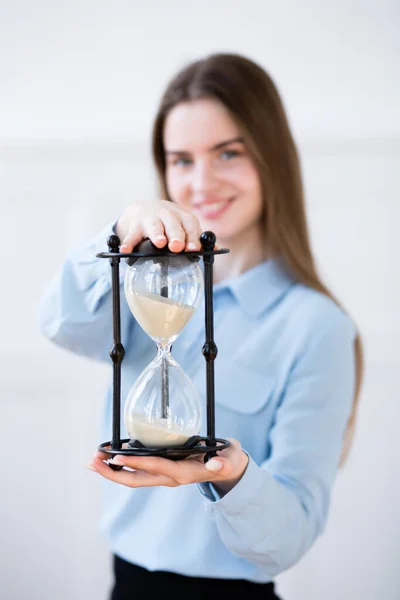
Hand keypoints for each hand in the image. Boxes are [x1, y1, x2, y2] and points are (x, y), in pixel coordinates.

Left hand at [87, 438, 248, 494]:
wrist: (228, 470)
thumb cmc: (228, 460)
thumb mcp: (230, 459)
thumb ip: (224, 462)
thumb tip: (217, 465)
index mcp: (185, 473)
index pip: (157, 468)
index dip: (136, 463)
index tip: (117, 457)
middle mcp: (171, 478)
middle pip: (136, 479)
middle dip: (113, 472)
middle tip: (92, 461)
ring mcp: (164, 477)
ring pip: (133, 478)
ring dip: (112, 471)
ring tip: (93, 460)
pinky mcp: (162, 472)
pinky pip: (137, 473)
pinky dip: (121, 466)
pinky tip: (109, 457)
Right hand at [115, 200, 203, 253]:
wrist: (145, 209)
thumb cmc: (170, 222)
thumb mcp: (184, 226)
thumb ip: (196, 237)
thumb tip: (216, 248)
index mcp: (182, 216)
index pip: (190, 225)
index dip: (193, 236)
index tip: (194, 248)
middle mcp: (167, 214)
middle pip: (173, 224)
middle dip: (176, 235)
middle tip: (177, 247)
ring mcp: (151, 218)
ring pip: (154, 225)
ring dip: (156, 234)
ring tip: (159, 243)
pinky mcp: (136, 225)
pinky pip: (132, 235)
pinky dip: (128, 243)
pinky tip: (125, 252)